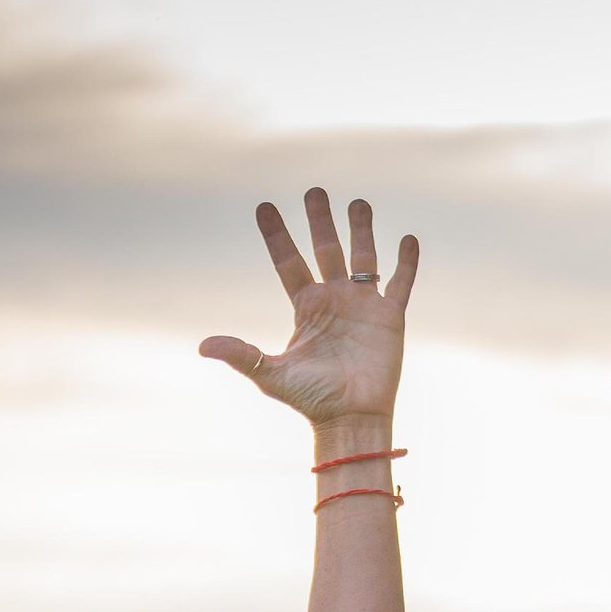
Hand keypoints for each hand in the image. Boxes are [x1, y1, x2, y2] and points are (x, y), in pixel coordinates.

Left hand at [200, 190, 418, 429]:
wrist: (352, 420)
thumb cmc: (312, 400)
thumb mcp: (270, 374)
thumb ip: (241, 354)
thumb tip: (203, 346)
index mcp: (306, 307)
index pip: (287, 261)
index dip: (276, 235)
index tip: (263, 207)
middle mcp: (334, 299)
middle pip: (326, 249)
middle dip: (320, 220)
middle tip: (313, 191)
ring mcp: (363, 306)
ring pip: (363, 258)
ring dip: (361, 229)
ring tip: (358, 202)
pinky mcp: (390, 318)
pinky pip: (400, 283)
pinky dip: (406, 262)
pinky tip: (408, 238)